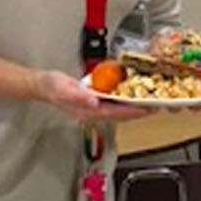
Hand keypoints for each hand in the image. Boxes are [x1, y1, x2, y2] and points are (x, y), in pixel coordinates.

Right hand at [31, 69, 154, 123]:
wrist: (42, 85)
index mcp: (89, 111)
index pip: (117, 114)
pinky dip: (125, 100)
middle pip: (122, 114)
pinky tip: (132, 94)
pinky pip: (114, 103)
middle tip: (158, 105)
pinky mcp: (95, 101)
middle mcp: (94, 112)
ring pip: (120, 110)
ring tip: (150, 101)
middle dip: (140, 111)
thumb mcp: (63, 88)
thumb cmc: (51, 87)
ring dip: (135, 107)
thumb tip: (94, 102)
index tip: (149, 108)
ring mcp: (95, 108)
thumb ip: (78, 96)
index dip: (134, 112)